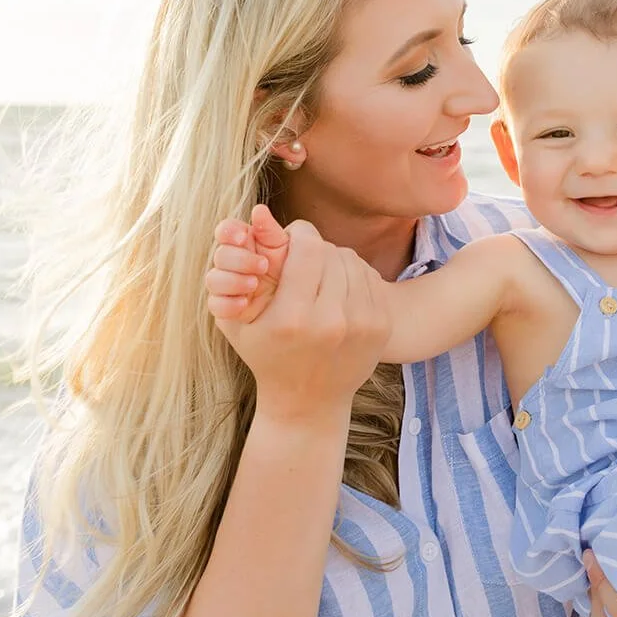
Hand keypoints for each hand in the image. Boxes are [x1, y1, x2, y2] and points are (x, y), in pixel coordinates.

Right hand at [212, 216, 390, 421]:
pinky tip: (337, 290)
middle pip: (330, 252)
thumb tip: (259, 215)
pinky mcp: (381, 326)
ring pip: (352, 261)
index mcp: (293, 319)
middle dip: (314, 249)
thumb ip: (238, 265)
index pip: (307, 248)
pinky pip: (369, 277)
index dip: (297, 235)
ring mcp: (362, 325)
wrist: (307, 402)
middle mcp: (331, 322)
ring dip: (334, 260)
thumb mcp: (236, 318)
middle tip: (303, 258)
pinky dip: (352, 276)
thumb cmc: (264, 354)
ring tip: (318, 275)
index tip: (290, 239)